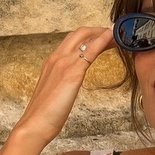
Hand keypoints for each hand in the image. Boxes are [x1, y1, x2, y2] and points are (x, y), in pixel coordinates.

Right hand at [12, 26, 116, 150]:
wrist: (35, 124)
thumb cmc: (45, 114)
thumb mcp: (54, 92)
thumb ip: (62, 84)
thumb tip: (70, 85)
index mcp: (51, 62)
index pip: (71, 41)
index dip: (88, 37)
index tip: (101, 39)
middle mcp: (56, 58)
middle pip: (79, 33)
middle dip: (98, 31)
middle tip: (113, 35)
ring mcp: (64, 63)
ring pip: (85, 38)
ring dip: (104, 34)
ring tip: (118, 38)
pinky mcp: (72, 72)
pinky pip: (90, 50)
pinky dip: (103, 41)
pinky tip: (113, 39)